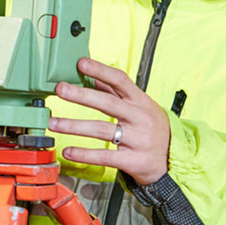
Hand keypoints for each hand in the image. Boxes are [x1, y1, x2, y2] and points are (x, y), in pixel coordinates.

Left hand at [49, 58, 170, 185]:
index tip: (80, 63)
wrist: (172, 161)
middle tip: (61, 89)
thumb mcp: (140, 106)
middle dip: (82, 95)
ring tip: (53, 124)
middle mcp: (140, 118)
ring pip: (102, 130)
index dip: (100, 70)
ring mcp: (137, 139)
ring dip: (74, 126)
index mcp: (140, 101)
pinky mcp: (133, 160)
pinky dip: (84, 154)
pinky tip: (68, 151)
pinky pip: (105, 156)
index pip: (120, 80)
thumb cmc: (151, 129)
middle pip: (108, 103)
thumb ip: (116, 93)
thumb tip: (93, 77)